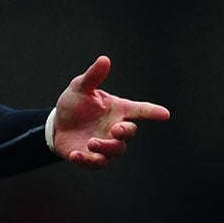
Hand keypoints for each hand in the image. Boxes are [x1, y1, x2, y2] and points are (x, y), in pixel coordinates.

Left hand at [51, 56, 169, 167]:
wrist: (58, 125)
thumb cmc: (74, 104)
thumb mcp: (80, 88)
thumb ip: (93, 76)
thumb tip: (104, 59)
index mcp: (118, 109)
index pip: (140, 110)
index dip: (152, 112)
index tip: (165, 114)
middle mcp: (116, 127)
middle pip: (130, 132)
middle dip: (125, 132)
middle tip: (115, 129)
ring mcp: (106, 144)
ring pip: (116, 150)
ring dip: (105, 147)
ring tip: (90, 142)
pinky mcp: (94, 158)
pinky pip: (96, 163)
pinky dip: (87, 160)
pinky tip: (75, 154)